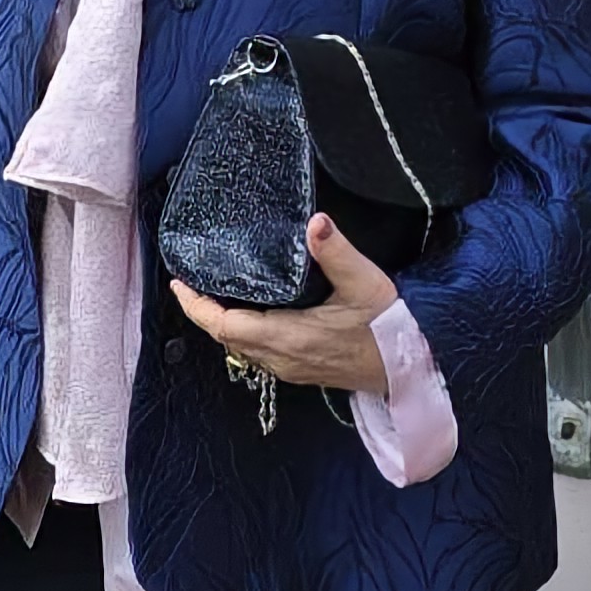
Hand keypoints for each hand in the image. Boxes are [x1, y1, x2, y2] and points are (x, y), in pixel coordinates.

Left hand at [171, 213, 399, 396]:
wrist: (410, 367)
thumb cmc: (390, 326)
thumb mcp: (364, 281)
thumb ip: (336, 250)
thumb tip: (315, 221)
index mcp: (288, 337)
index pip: (225, 326)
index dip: (197, 307)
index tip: (180, 284)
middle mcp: (282, 358)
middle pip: (226, 338)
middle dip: (204, 312)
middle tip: (190, 282)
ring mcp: (290, 368)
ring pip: (240, 347)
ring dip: (222, 323)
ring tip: (211, 294)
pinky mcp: (300, 370)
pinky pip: (257, 353)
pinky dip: (242, 332)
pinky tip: (246, 313)